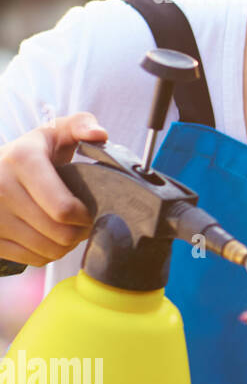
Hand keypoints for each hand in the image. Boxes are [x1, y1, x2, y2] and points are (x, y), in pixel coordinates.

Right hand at [0, 112, 106, 265]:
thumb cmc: (32, 152)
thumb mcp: (55, 130)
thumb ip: (81, 124)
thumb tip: (99, 134)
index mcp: (22, 160)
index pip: (63, 208)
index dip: (85, 217)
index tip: (90, 211)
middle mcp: (0, 187)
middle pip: (58, 233)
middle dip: (80, 232)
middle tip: (85, 224)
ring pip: (45, 249)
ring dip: (66, 246)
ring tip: (70, 230)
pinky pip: (30, 259)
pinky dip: (47, 254)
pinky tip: (50, 238)